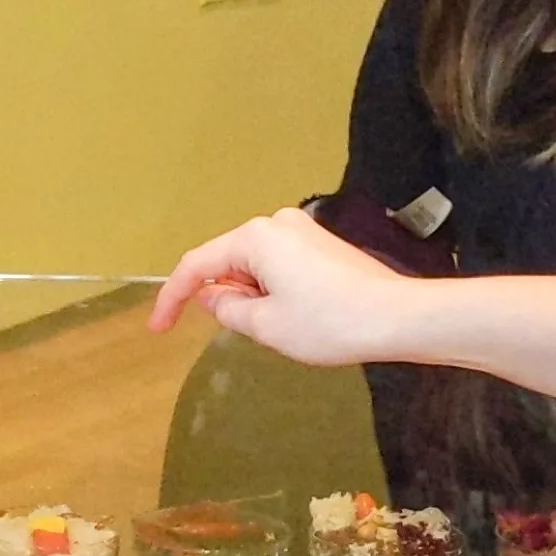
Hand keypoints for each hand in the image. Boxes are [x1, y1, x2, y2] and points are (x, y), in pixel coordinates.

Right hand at [148, 205, 435, 365]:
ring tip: (283, 327)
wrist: (397, 317)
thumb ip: (227, 309)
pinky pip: (279, 265)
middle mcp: (276, 223)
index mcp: (254, 238)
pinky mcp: (321, 244)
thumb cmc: (330, 322)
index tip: (158, 329)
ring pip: (254, 266)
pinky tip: (298, 316)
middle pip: (227, 261)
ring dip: (252, 296)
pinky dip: (273, 290)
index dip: (172, 298)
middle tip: (246, 332)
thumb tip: (212, 296)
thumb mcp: (266, 326)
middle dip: (224, 297)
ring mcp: (301, 230)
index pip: (196, 265)